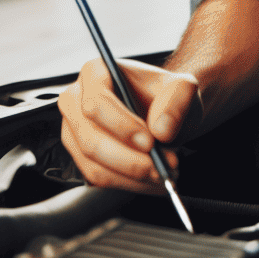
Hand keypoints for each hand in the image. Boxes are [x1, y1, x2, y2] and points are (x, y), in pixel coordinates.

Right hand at [57, 57, 200, 192]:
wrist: (165, 113)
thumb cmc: (166, 97)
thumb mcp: (183, 89)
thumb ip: (177, 101)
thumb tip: (160, 129)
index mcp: (95, 73)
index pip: (96, 103)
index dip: (122, 127)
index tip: (150, 142)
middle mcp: (76, 101)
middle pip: (90, 139)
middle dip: (129, 160)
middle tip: (161, 167)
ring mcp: (74, 132)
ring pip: (93, 165)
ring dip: (132, 177)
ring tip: (163, 173)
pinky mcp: (80, 157)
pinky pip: (98, 179)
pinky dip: (129, 184)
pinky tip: (152, 180)